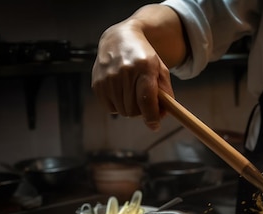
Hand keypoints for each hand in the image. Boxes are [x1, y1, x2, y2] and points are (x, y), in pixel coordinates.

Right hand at [91, 5, 183, 130]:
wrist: (119, 40)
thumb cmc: (144, 57)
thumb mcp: (161, 70)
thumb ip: (166, 94)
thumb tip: (162, 115)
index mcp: (144, 67)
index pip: (146, 99)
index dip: (151, 116)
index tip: (155, 125)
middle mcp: (124, 72)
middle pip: (134, 110)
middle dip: (142, 111)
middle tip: (145, 102)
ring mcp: (108, 78)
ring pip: (123, 111)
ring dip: (130, 108)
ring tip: (133, 93)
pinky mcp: (97, 84)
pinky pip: (111, 108)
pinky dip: (118, 105)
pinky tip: (121, 91)